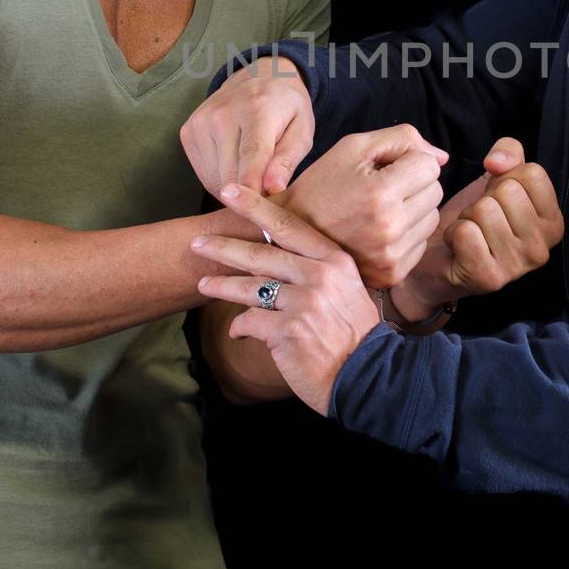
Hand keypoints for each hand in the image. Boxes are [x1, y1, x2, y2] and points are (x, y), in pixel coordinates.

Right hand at [180, 55, 313, 195]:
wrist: (259, 78)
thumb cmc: (286, 110)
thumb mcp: (302, 130)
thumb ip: (288, 159)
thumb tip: (273, 188)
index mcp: (257, 109)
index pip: (251, 152)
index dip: (251, 183)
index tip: (252, 207)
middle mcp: (222, 113)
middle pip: (230, 173)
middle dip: (250, 193)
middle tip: (268, 192)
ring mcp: (200, 122)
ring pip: (214, 179)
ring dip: (235, 189)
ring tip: (254, 175)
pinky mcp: (187, 132)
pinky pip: (204, 175)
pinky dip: (221, 181)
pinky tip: (236, 168)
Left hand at [191, 184, 380, 414]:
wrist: (371, 377)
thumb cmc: (355, 335)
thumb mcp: (348, 290)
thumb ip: (319, 271)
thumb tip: (281, 259)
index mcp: (334, 260)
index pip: (288, 226)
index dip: (254, 207)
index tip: (229, 190)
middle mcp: (319, 276)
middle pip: (260, 254)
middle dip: (223, 248)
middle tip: (198, 243)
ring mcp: (304, 302)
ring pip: (250, 287)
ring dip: (221, 286)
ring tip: (204, 285)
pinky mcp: (288, 331)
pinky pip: (250, 321)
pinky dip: (240, 327)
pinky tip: (238, 332)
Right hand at [276, 125, 448, 288]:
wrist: (289, 234)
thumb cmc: (322, 185)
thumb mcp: (353, 148)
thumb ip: (401, 139)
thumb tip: (442, 157)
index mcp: (380, 193)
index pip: (430, 166)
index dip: (408, 160)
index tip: (384, 168)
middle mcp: (389, 228)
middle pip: (435, 191)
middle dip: (414, 183)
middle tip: (380, 187)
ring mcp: (391, 256)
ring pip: (431, 218)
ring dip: (413, 209)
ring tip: (380, 209)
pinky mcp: (390, 275)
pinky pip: (420, 244)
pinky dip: (406, 234)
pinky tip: (379, 231)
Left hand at [393, 137, 563, 315]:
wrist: (438, 256)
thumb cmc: (475, 216)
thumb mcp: (498, 177)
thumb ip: (509, 153)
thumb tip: (496, 163)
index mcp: (553, 223)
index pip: (533, 174)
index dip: (506, 178)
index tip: (499, 198)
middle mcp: (541, 249)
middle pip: (508, 191)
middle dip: (484, 198)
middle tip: (482, 219)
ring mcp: (517, 267)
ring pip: (485, 210)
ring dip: (468, 217)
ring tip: (472, 233)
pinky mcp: (489, 278)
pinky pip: (465, 232)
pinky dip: (454, 234)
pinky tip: (460, 247)